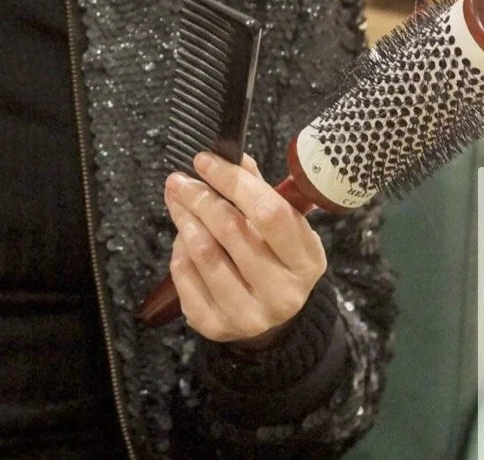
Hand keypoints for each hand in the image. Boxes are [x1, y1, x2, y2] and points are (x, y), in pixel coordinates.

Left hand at [164, 151, 326, 344]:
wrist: (269, 316)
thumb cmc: (274, 256)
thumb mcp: (282, 224)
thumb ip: (256, 189)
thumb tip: (227, 157)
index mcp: (306, 261)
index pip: (269, 212)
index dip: (232, 181)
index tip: (204, 160)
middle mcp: (283, 293)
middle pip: (231, 230)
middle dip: (199, 196)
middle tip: (179, 179)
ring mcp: (249, 315)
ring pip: (204, 252)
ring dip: (184, 218)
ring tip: (177, 200)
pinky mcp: (216, 326)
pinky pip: (184, 276)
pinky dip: (178, 249)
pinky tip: (182, 237)